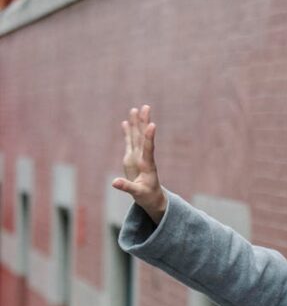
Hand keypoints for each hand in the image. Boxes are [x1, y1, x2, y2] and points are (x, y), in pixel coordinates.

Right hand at [112, 105, 166, 223]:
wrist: (151, 198)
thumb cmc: (147, 197)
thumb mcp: (138, 194)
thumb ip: (127, 187)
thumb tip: (114, 183)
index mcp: (147, 166)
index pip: (148, 149)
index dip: (150, 138)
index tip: (152, 125)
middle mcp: (143, 158)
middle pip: (143, 137)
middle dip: (143, 123)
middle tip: (146, 107)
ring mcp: (138, 157)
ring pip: (137, 137)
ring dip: (136, 124)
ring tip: (135, 109)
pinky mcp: (132, 158)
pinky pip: (130, 142)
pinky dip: (127, 132)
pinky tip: (126, 122)